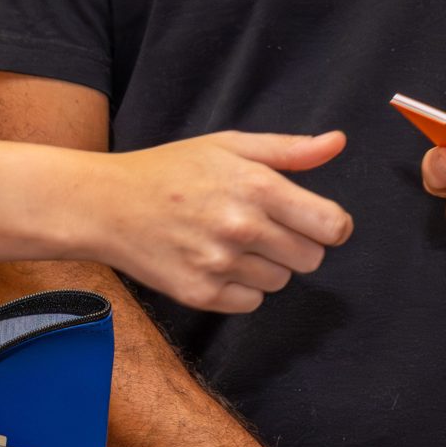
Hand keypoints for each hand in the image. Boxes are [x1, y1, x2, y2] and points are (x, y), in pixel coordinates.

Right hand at [96, 131, 354, 312]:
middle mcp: (243, 228)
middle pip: (312, 258)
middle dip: (296, 244)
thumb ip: (289, 149)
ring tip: (230, 241)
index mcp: (257, 186)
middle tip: (263, 227)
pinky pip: (251, 303)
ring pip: (281, 282)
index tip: (314, 221)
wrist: (107, 205)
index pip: (332, 226)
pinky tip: (214, 261)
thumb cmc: (171, 169)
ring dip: (266, 266)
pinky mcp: (201, 295)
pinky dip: (240, 288)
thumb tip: (338, 143)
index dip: (330, 225)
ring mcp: (221, 265)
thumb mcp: (230, 145)